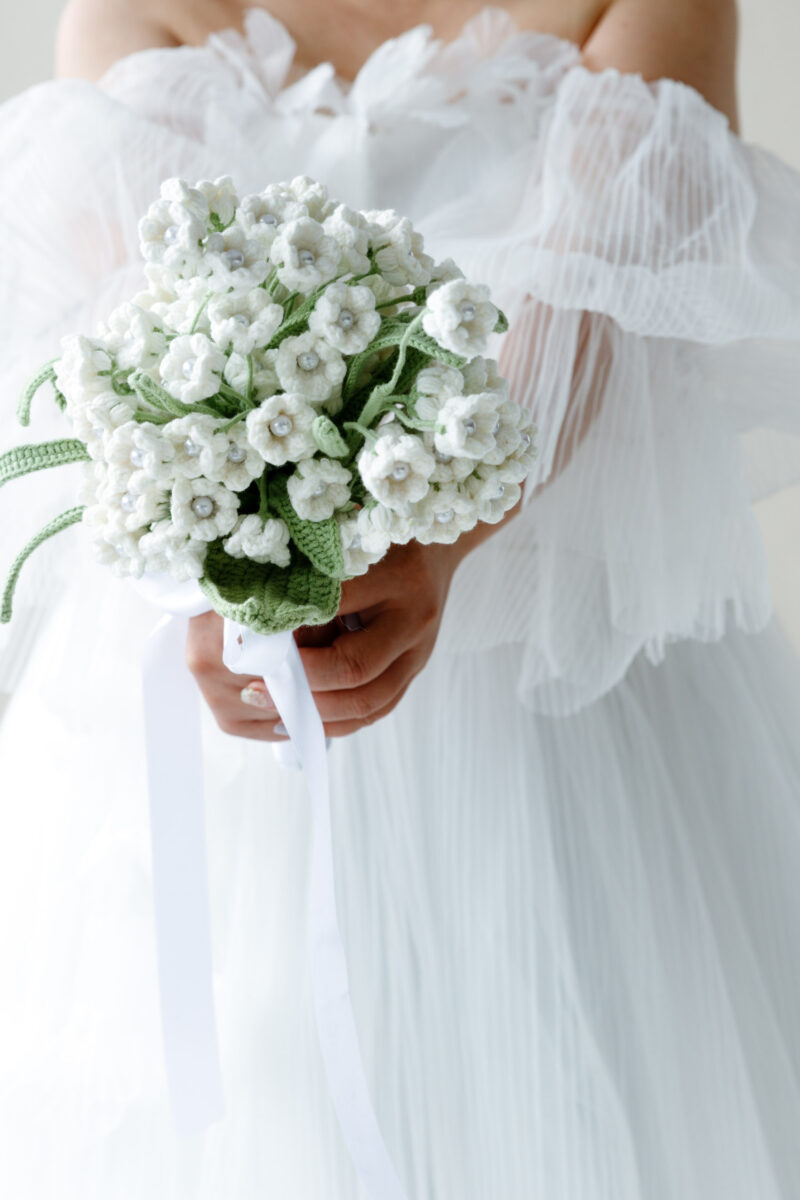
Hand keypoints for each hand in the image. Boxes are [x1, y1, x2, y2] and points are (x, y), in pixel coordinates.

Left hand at [185, 496, 520, 740]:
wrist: (438, 548)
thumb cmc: (383, 539)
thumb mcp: (348, 539)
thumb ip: (310, 574)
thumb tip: (258, 620)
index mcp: (397, 576)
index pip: (333, 608)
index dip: (287, 628)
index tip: (247, 638)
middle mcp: (413, 619)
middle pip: (354, 667)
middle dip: (300, 682)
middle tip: (255, 686)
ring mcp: (419, 651)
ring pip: (369, 700)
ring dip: (317, 711)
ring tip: (275, 708)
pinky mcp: (414, 670)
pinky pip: (378, 709)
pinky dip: (339, 721)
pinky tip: (305, 720)